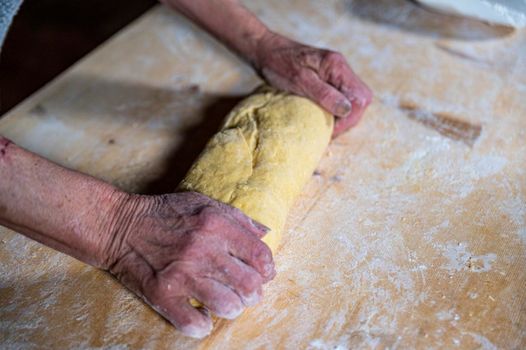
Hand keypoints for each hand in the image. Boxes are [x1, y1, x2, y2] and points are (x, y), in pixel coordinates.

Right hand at [103, 191, 274, 337]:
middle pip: (249, 285)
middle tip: (246, 292)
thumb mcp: (204, 202)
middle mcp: (202, 250)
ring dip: (232, 309)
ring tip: (226, 303)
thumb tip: (265, 234)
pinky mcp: (162, 294)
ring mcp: (182, 274)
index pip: (260, 256)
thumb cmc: (165, 213)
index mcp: (216, 225)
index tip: (262, 274)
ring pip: (227, 306)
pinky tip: (201, 316)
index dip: (267, 270)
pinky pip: (192, 323)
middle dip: (253, 293)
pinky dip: (202, 325)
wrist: (119, 225)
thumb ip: (237, 218)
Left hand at [254, 32, 372, 136]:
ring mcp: (336, 73)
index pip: (360, 98)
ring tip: (327, 129)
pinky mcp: (329, 79)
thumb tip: (346, 110)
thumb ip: (324, 94)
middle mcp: (341, 68)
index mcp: (336, 66)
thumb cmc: (278, 63)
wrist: (265, 51)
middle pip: (360, 100)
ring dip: (343, 117)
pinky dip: (336, 111)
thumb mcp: (299, 81)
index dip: (349, 118)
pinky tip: (324, 119)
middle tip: (330, 132)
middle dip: (348, 120)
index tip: (331, 129)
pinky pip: (342, 98)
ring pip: (353, 101)